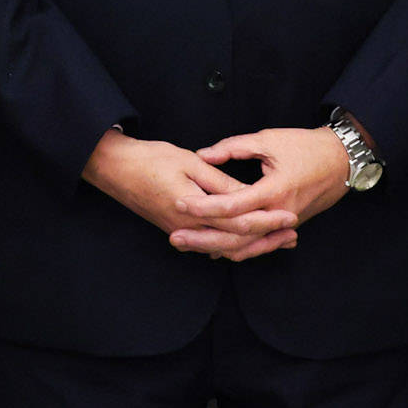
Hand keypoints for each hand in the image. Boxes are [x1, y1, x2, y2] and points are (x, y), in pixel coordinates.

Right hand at [82, 129, 298, 262]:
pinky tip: (246, 241)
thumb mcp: (189, 163)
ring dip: (252, 245)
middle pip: (235, 243)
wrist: (114, 169)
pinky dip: (232, 244)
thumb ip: (219, 182)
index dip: (267, 221)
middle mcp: (188, 228)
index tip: (290, 216)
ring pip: (223, 248)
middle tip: (292, 236)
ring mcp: (182, 232)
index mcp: (194, 210)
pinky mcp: (177, 230)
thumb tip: (246, 193)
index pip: (239, 223)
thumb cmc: (150, 160)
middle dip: (266, 240)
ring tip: (278, 239)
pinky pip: (210, 245)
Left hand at [177, 126, 356, 255]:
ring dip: (217, 248)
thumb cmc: (306, 146)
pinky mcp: (287, 226)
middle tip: (175, 238)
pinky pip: (259, 244)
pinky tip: (215, 249)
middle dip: (203, 238)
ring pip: (248, 247)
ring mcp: (285, 224)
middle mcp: (280, 214)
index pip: (233, 206)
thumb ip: (233, 147)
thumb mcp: (268, 140)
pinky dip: (237, 249)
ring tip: (189, 246)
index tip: (180, 202)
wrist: (341, 160)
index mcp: (275, 190)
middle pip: (237, 235)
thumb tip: (203, 155)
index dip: (205, 205)